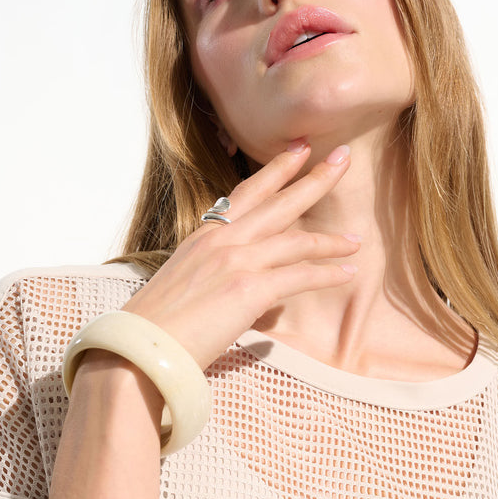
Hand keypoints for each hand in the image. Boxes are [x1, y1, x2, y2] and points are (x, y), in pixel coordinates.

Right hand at [124, 142, 357, 369]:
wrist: (142, 348)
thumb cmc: (158, 327)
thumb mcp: (183, 284)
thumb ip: (212, 274)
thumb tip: (241, 288)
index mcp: (203, 236)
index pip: (246, 193)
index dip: (276, 170)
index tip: (299, 150)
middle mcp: (221, 239)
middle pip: (278, 201)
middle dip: (314, 177)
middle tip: (343, 157)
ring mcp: (235, 260)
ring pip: (295, 238)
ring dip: (330, 239)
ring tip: (355, 238)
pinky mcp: (249, 288)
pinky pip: (300, 275)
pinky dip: (326, 273)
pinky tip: (346, 271)